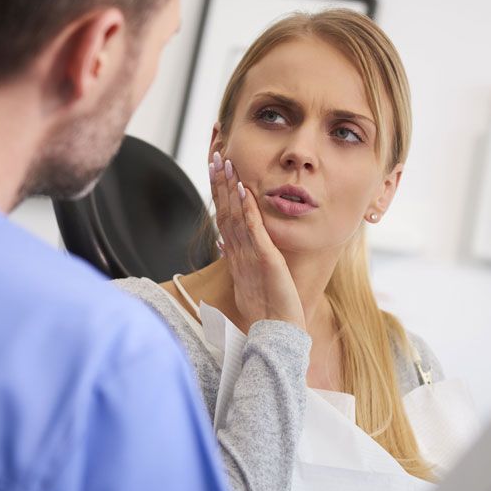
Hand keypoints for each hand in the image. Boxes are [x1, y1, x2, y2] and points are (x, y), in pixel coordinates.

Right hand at [210, 151, 305, 330]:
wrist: (275, 333)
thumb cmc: (266, 314)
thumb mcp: (249, 283)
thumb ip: (237, 261)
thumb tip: (222, 243)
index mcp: (235, 257)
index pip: (224, 219)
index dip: (219, 195)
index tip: (215, 173)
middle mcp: (238, 253)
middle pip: (225, 212)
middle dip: (219, 184)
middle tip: (216, 157)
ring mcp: (249, 255)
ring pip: (235, 216)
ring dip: (230, 188)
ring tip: (225, 163)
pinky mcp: (264, 259)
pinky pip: (253, 229)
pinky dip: (247, 208)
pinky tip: (244, 189)